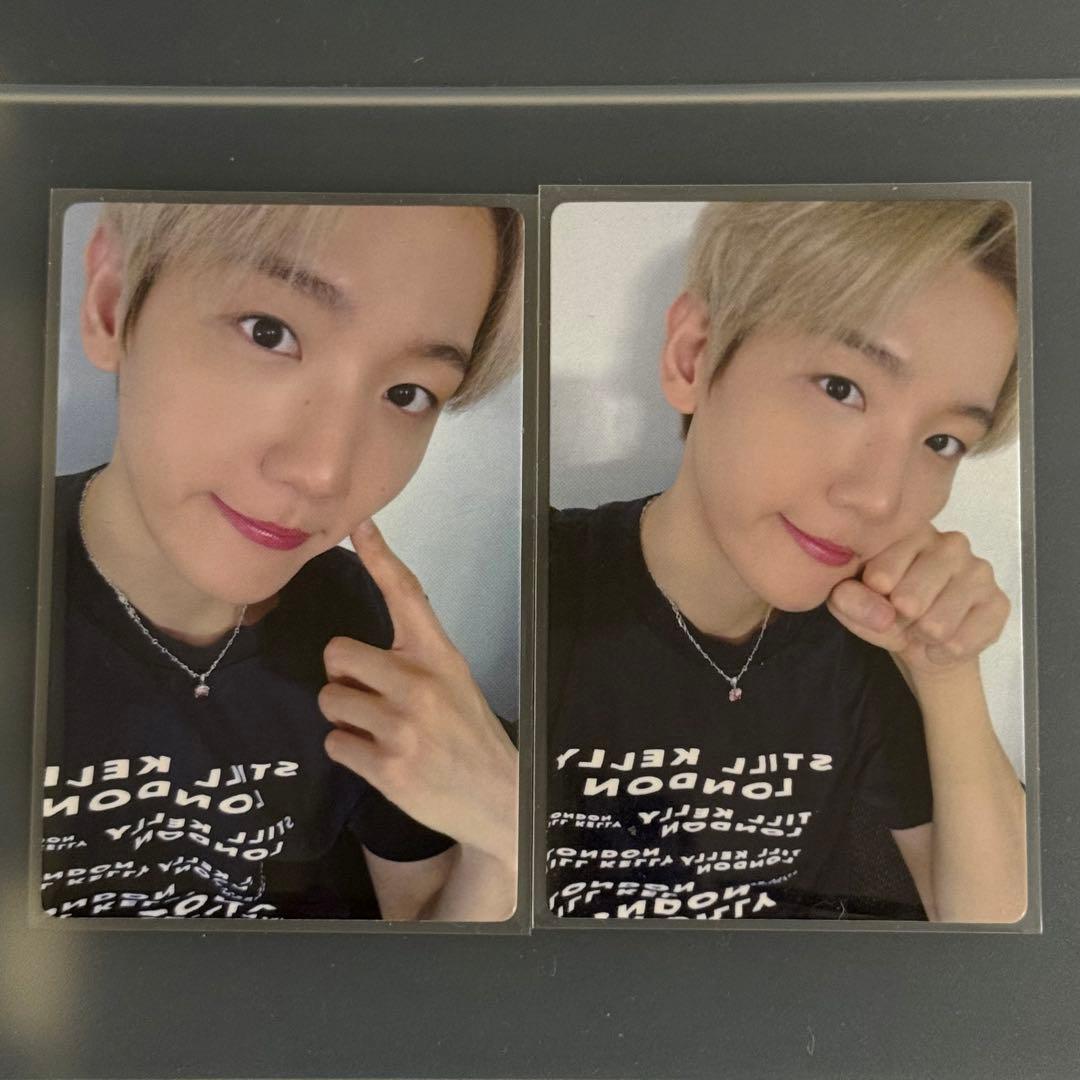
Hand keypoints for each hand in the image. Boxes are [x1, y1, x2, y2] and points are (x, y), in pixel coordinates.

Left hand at [319, 520, 517, 865]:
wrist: (497, 797)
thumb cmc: (467, 732)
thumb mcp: (453, 680)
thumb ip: (411, 660)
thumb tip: (347, 655)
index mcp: (439, 655)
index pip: (405, 595)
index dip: (380, 557)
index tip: (359, 524)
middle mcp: (419, 683)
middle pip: (337, 654)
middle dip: (343, 677)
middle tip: (370, 697)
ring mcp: (403, 727)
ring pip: (330, 701)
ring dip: (345, 717)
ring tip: (378, 731)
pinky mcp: (387, 767)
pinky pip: (335, 744)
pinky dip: (349, 751)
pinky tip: (379, 758)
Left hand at [827, 524, 1008, 680]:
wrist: (925, 642)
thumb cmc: (885, 610)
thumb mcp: (853, 603)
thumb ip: (850, 600)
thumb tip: (882, 613)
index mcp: (909, 531)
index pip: (879, 574)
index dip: (872, 598)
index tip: (877, 597)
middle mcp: (950, 543)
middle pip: (909, 600)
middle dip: (898, 621)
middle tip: (902, 617)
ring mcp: (979, 571)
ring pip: (936, 626)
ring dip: (920, 638)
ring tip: (920, 629)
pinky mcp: (999, 603)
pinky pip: (960, 643)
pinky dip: (942, 652)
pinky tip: (940, 643)